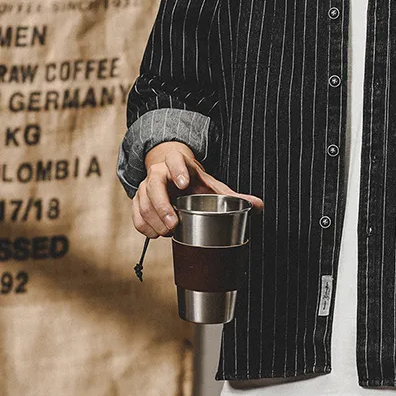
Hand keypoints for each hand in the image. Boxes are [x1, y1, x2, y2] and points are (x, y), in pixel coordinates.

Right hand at [131, 141, 263, 238]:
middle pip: (154, 185)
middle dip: (162, 205)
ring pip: (142, 201)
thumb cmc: (195, 181)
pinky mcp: (138, 199)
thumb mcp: (213, 185)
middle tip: (174, 223)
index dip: (178, 170)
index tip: (184, 183)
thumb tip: (259, 206)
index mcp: (178, 162)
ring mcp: (146, 185)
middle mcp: (159, 172)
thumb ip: (234, 195)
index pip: (175, 160)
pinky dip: (143, 226)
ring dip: (153, 219)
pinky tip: (156, 235)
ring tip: (169, 233)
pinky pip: (135, 213)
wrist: (173, 175)